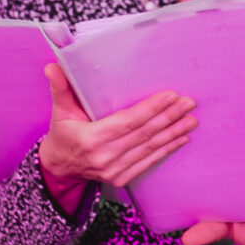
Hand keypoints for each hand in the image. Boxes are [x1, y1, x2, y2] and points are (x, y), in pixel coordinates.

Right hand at [38, 63, 197, 214]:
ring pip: (150, 148)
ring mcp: (114, 170)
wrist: (59, 167)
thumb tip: (53, 66)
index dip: (151, 109)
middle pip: (144, 134)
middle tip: (189, 103)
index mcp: (91, 138)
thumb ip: (60, 88)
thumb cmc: (62, 134)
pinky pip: (148, 162)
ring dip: (173, 133)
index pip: (128, 121)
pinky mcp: (121, 178)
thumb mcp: (59, 110)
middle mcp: (105, 156)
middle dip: (169, 117)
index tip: (171, 96)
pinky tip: (181, 138)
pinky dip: (166, 150)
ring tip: (191, 119)